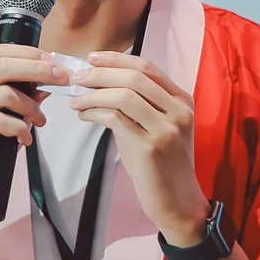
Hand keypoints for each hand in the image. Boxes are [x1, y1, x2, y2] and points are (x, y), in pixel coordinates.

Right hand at [0, 48, 69, 205]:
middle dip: (38, 71)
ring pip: (4, 94)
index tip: (57, 63)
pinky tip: (24, 139)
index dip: (30, 54)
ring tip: (40, 121)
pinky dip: (19, 129)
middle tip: (63, 80)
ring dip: (30, 107)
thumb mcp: (12, 110)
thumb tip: (54, 74)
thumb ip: (27, 90)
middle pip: (3, 67)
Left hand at [71, 52, 205, 244]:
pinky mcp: (151, 148)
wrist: (178, 200)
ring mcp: (166, 129)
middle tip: (77, 78)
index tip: (92, 58)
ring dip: (93, 94)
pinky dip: (94, 113)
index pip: (147, 67)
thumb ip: (139, 104)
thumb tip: (99, 83)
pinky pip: (116, 119)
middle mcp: (178, 111)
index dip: (116, 59)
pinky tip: (84, 116)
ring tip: (76, 100)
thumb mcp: (158, 127)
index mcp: (182, 100)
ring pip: (124, 96)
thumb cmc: (162, 164)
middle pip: (134, 77)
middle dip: (100, 74)